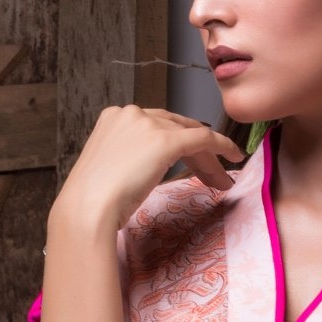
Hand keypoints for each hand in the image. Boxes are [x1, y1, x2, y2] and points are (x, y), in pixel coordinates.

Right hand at [51, 106, 241, 240]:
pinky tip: (234, 156)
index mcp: (114, 117)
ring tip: (222, 179)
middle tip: (211, 175)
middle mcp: (132, 113)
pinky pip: (204, 138)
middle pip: (175, 128)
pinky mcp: (166, 140)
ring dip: (209, 158)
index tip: (190, 164)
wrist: (87, 209)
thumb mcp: (110, 167)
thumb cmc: (91, 200)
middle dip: (196, 152)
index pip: (156, 126)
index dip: (178, 144)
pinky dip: (222, 146)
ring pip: (190, 136)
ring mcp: (149, 125)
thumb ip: (129, 156)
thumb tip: (150, 165)